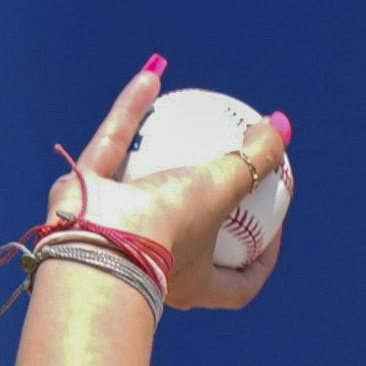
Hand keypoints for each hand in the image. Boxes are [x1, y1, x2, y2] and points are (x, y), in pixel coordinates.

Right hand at [47, 61, 289, 310]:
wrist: (94, 243)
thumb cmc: (167, 228)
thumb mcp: (223, 191)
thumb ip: (255, 161)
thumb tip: (282, 126)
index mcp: (192, 282)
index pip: (238, 285)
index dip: (261, 260)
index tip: (275, 226)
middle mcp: (153, 260)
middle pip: (191, 235)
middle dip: (209, 204)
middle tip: (232, 166)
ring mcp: (114, 229)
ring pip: (143, 184)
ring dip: (163, 146)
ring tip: (189, 114)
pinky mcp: (83, 197)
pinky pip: (114, 147)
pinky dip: (131, 114)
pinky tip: (151, 80)